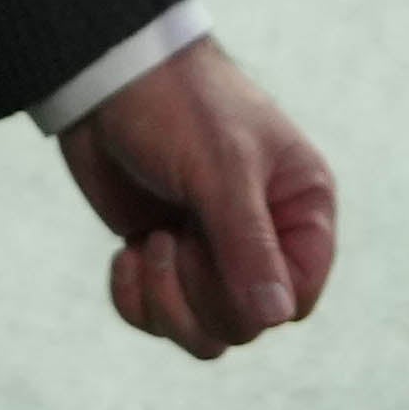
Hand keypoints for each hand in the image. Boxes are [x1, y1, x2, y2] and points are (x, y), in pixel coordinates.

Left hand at [57, 37, 336, 358]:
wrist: (108, 76)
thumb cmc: (180, 106)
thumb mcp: (222, 168)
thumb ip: (248, 244)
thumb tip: (276, 318)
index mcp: (300, 208)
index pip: (298, 298)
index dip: (255, 298)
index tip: (214, 254)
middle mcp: (264, 237)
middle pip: (246, 324)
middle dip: (199, 294)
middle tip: (170, 238)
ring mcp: (212, 252)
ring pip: (205, 333)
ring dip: (166, 303)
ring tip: (147, 246)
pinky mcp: (165, 259)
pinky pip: (159, 319)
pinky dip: (135, 298)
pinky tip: (125, 252)